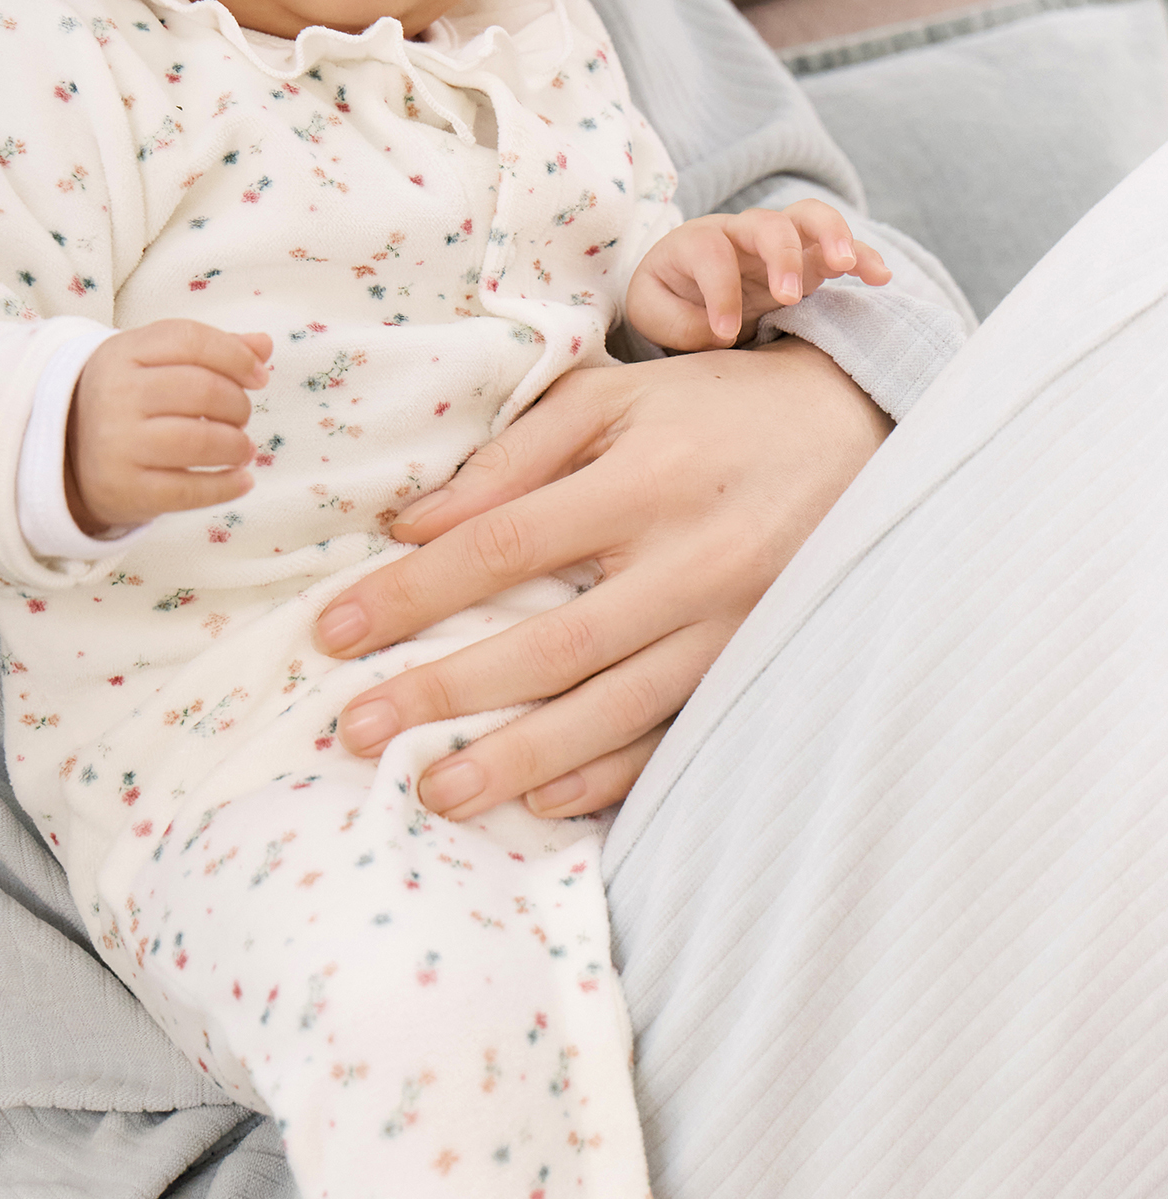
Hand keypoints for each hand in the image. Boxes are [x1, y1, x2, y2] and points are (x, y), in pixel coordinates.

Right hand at [66, 321, 271, 535]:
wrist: (70, 452)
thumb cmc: (128, 400)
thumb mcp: (155, 362)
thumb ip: (211, 350)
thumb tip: (263, 344)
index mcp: (122, 352)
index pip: (190, 340)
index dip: (235, 356)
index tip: (259, 376)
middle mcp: (115, 394)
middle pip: (201, 390)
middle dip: (238, 405)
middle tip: (241, 417)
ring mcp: (117, 444)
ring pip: (200, 440)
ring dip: (236, 445)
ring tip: (241, 448)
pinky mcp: (126, 489)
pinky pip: (189, 490)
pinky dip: (226, 486)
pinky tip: (241, 479)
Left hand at [312, 339, 890, 819]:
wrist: (864, 434)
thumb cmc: (713, 411)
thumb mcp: (613, 399)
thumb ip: (511, 457)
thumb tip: (413, 524)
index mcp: (643, 481)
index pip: (504, 545)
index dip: (414, 592)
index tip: (334, 631)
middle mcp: (690, 564)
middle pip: (548, 645)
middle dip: (443, 693)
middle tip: (355, 731)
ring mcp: (730, 630)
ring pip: (608, 711)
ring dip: (514, 759)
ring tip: (431, 792)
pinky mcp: (757, 669)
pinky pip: (673, 738)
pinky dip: (606, 775)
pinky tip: (540, 799)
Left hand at [626, 197, 890, 351]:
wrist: (685, 286)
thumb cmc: (668, 297)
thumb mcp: (650, 311)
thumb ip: (674, 322)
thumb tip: (719, 332)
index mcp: (695, 242)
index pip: (711, 254)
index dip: (720, 293)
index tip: (723, 334)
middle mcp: (740, 233)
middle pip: (766, 222)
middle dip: (781, 255)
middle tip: (788, 297)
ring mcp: (778, 244)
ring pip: (810, 218)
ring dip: (833, 236)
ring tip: (849, 265)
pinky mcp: (808, 261)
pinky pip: (840, 248)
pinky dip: (863, 257)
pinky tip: (881, 277)